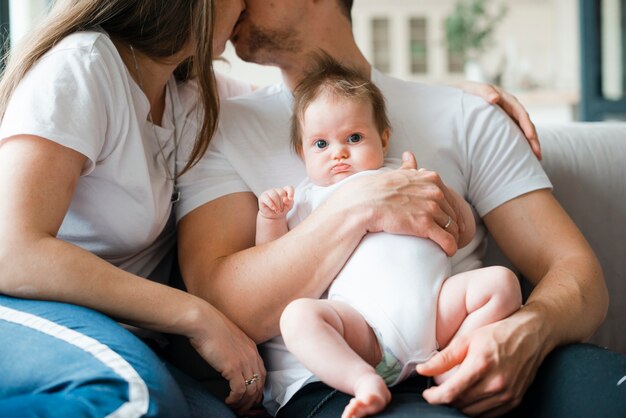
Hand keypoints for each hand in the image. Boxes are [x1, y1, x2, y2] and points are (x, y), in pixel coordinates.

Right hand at [188, 305, 265, 413]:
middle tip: (244, 409)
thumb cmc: (211, 327)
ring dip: (243, 403)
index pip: (262, 374)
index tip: (250, 398)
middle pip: (259, 385)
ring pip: (251, 391)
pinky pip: (239, 391)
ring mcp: (244, 362)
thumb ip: (235, 350)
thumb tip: (229, 362)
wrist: (203, 321)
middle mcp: (252, 356)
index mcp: (252, 348)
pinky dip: (235, 400)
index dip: (258, 388)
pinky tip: (227, 402)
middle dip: (252, 400)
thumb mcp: (229, 338)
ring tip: (234, 409)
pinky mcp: (233, 368)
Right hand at [258, 186, 294, 218]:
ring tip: (277, 210)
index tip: (291, 198)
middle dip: (282, 203)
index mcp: (285, 191)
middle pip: (281, 193)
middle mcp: (277, 190)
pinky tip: (273, 208)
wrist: (273, 216)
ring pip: (274, 195)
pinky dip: (271, 204)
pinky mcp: (263, 197)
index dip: (291, 192)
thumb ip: (289, 202)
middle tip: (281, 210)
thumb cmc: (281, 209)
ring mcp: (269, 192)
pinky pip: (267, 199)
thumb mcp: (288, 206)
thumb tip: (285, 199)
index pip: (289, 188)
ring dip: (277, 205)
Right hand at [333, 152, 463, 255]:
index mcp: (430, 179)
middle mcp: (435, 191)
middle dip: (452, 228)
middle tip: (445, 237)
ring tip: (445, 247)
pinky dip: (450, 248)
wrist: (361, 204)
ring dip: (451, 240)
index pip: (451, 200)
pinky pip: (448, 241)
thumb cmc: (374, 191)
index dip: (449, 214)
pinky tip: (446, 253)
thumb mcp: (396, 174)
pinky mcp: (424, 225)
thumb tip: (410, 156)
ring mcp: (431, 208)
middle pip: (453, 215)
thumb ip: (408, 168)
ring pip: (453, 229)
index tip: (444, 223)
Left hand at [416, 314, 546, 416]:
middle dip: (446, 399)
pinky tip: (472, 396)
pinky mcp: (515, 400)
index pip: (450, 393)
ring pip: (473, 412)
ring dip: (460, 405)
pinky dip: (476, 409)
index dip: (434, 397)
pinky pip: (489, 415)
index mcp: (480, 366)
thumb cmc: (498, 333)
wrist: (531, 335)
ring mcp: (507, 395)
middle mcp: (495, 384)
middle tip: (441, 388)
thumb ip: (444, 358)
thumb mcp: (467, 339)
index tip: (428, 394)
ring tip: (456, 391)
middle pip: (460, 404)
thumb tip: (422, 370)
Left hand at [455, 81, 541, 159]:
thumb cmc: (468, 92)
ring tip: (536, 159)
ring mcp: (508, 117)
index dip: (527, 126)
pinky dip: (521, 144)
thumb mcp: (475, 90)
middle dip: (533, 139)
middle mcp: (511, 109)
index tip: (531, 137)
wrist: (461, 95)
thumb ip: (485, 92)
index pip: (521, 114)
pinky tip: (523, 156)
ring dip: (530, 144)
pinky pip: (515, 134)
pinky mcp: (503, 125)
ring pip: (523, 131)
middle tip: (538, 155)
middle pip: (526, 125)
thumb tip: (495, 98)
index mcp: (507, 100)